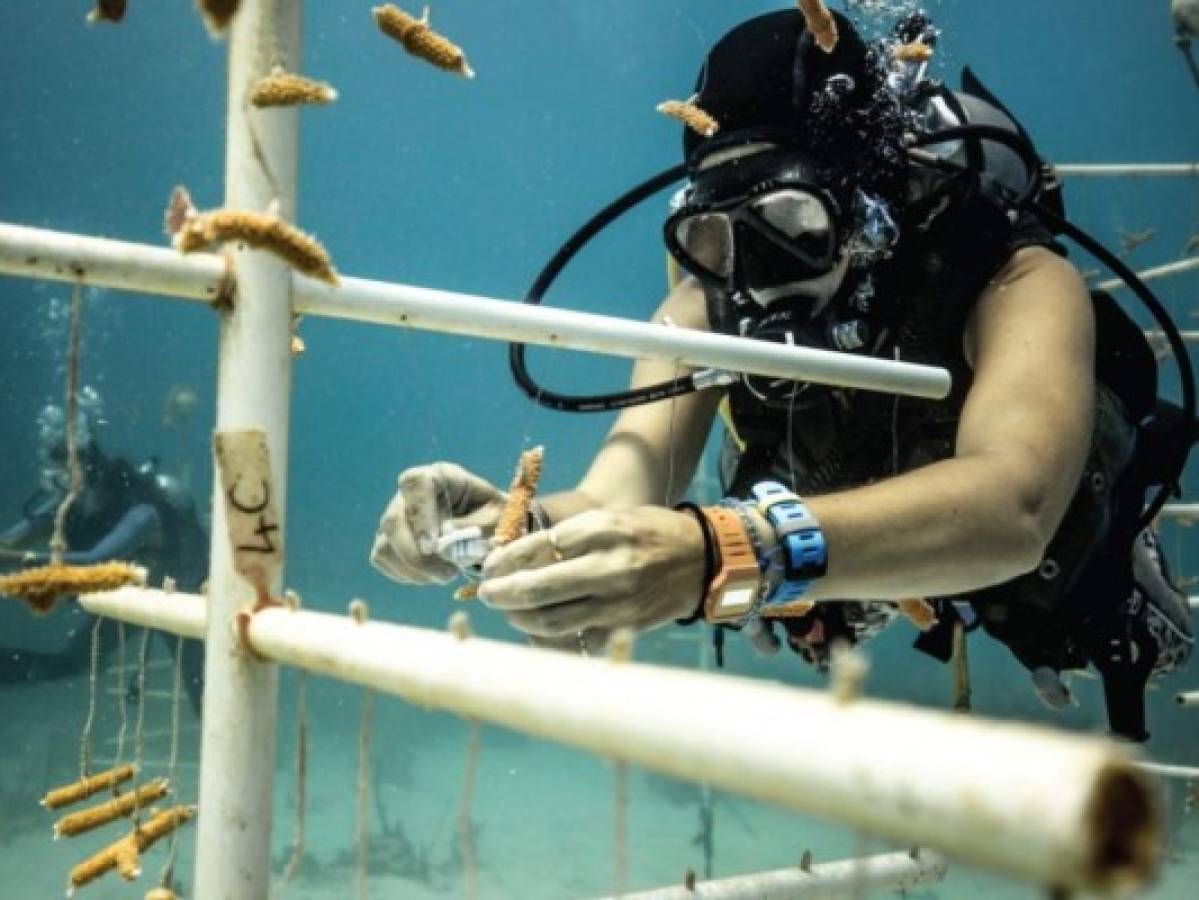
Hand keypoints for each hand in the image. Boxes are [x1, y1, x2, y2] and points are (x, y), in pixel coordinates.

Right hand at [370, 462, 506, 584]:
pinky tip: (431, 575)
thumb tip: (443, 540)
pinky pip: (382, 558)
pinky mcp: (388, 537)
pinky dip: (406, 574)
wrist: (486, 529)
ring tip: (446, 575)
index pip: (417, 484)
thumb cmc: (492, 518)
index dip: (421, 515)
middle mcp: (411, 493)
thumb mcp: (495, 518)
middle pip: (394, 520)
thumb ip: (472, 527)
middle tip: (448, 574)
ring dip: (415, 569)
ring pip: (385, 544)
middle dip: (417, 557)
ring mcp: (396, 514)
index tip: (433, 546)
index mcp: (441, 476)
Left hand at [477, 506, 705, 641]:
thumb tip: (518, 558)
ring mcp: (618, 601)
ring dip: (520, 617)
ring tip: (509, 610)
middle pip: (538, 587)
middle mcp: (609, 566)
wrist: (702, 559)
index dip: (507, 559)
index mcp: (603, 530)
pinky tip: (540, 627)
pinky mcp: (626, 628)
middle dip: (502, 592)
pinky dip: (553, 636)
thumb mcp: (611, 519)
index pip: (539, 547)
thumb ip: (570, 537)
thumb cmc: (649, 533)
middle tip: (487, 593)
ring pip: (552, 619)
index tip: (490, 566)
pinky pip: (577, 638)